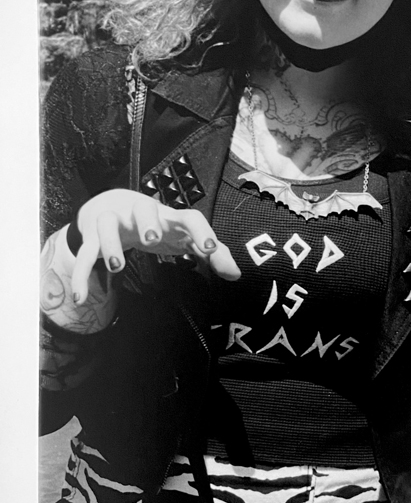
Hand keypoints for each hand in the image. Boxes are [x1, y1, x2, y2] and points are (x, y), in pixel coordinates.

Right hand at [71, 189, 240, 303]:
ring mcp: (114, 222)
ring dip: (110, 245)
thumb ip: (212, 254)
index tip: (210, 250)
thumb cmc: (158, 224)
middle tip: (152, 240)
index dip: (201, 231)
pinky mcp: (92, 235)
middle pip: (145, 210)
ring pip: (108, 226)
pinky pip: (84, 254)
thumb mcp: (183, 236)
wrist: (112, 204)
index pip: (189, 217)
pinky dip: (81, 275)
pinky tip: (82, 298)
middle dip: (148, 223)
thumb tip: (237, 273)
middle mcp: (141, 214)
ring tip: (116, 266)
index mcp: (169, 217)